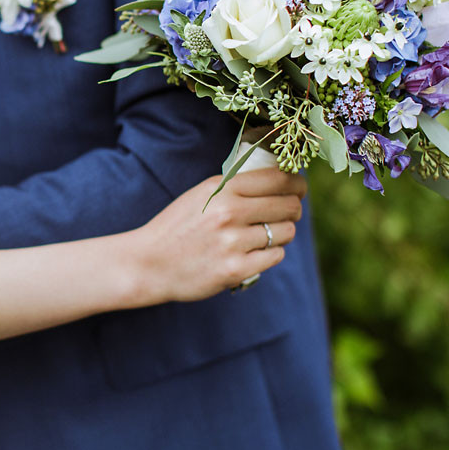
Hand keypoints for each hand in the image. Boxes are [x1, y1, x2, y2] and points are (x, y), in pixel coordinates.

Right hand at [133, 166, 305, 302]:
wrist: (149, 263)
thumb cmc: (177, 227)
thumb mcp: (201, 195)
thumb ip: (234, 186)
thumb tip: (279, 179)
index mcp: (221, 189)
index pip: (277, 179)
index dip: (296, 182)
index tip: (299, 186)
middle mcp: (229, 213)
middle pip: (288, 205)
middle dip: (294, 207)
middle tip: (291, 210)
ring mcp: (233, 243)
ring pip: (285, 232)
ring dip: (283, 232)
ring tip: (270, 233)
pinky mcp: (235, 270)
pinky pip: (275, 256)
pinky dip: (271, 253)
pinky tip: (257, 251)